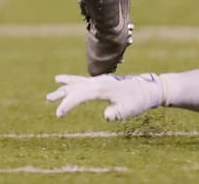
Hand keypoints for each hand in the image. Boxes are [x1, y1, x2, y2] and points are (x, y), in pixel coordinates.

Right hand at [46, 73, 163, 120]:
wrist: (149, 88)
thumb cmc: (139, 100)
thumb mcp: (129, 110)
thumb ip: (117, 113)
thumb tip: (106, 116)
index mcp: (103, 87)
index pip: (81, 94)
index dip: (69, 104)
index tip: (59, 113)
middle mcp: (99, 82)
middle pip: (76, 86)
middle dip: (62, 94)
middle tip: (48, 99)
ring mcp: (100, 81)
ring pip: (79, 83)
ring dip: (65, 87)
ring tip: (52, 89)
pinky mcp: (103, 83)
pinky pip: (84, 82)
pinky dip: (74, 83)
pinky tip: (67, 84)